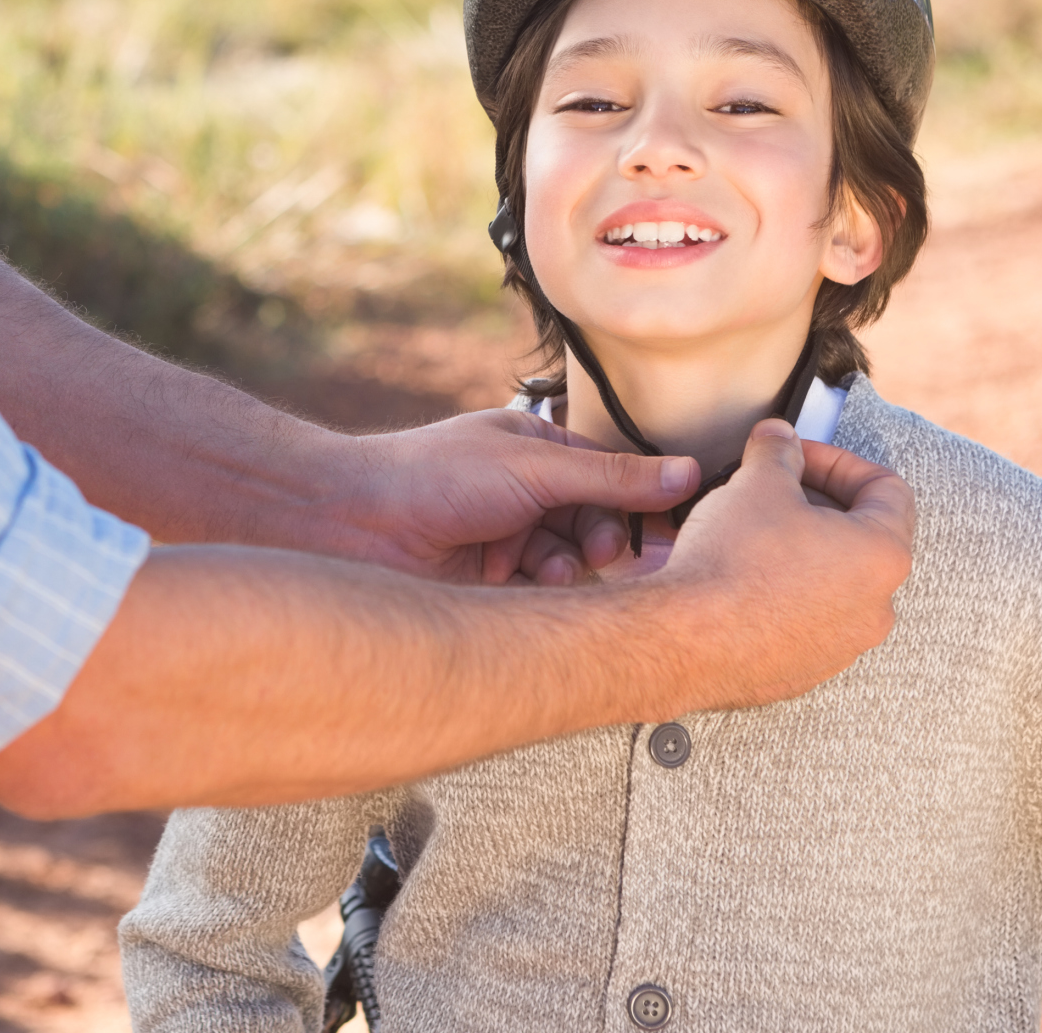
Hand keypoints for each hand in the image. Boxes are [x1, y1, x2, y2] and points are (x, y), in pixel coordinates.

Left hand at [333, 409, 698, 583]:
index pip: (612, 476)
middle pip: (597, 523)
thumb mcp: (534, 466)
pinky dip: (542, 587)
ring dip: (568, 564)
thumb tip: (684, 473)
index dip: (641, 500)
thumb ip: (611, 477)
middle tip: (603, 549)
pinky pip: (541, 590)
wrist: (357, 522)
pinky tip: (526, 580)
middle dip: (603, 537)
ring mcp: (510, 537)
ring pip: (572, 561)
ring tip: (547, 563)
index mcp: (537, 450)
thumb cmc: (431, 475)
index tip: (671, 525)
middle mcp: (526, 493)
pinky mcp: (492, 581)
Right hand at [631, 419, 915, 714]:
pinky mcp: (804, 671)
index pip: (886, 489)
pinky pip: (804, 622)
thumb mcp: (758, 483)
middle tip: (773, 491)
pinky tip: (739, 581)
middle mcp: (875, 607)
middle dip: (817, 505)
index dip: (838, 461)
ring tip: (753, 536)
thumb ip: (778, 451)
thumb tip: (779, 438)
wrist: (687, 641)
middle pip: (860, 537)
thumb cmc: (733, 564)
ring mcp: (842, 646)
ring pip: (832, 583)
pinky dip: (781, 596)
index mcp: (882, 556)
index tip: (798, 457)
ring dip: (800, 552)